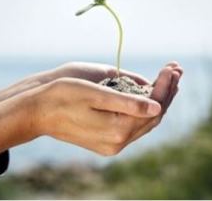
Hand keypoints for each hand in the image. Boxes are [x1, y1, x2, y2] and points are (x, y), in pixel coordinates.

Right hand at [0, 62, 182, 160]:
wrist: (36, 111)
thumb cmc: (61, 94)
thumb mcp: (94, 92)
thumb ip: (126, 101)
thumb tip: (156, 106)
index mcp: (117, 130)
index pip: (154, 108)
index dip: (165, 86)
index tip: (172, 66)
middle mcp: (118, 143)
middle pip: (154, 116)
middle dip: (166, 91)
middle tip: (176, 68)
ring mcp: (112, 144)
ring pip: (145, 122)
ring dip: (158, 99)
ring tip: (169, 77)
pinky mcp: (106, 141)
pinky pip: (133, 124)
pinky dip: (144, 107)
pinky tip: (150, 93)